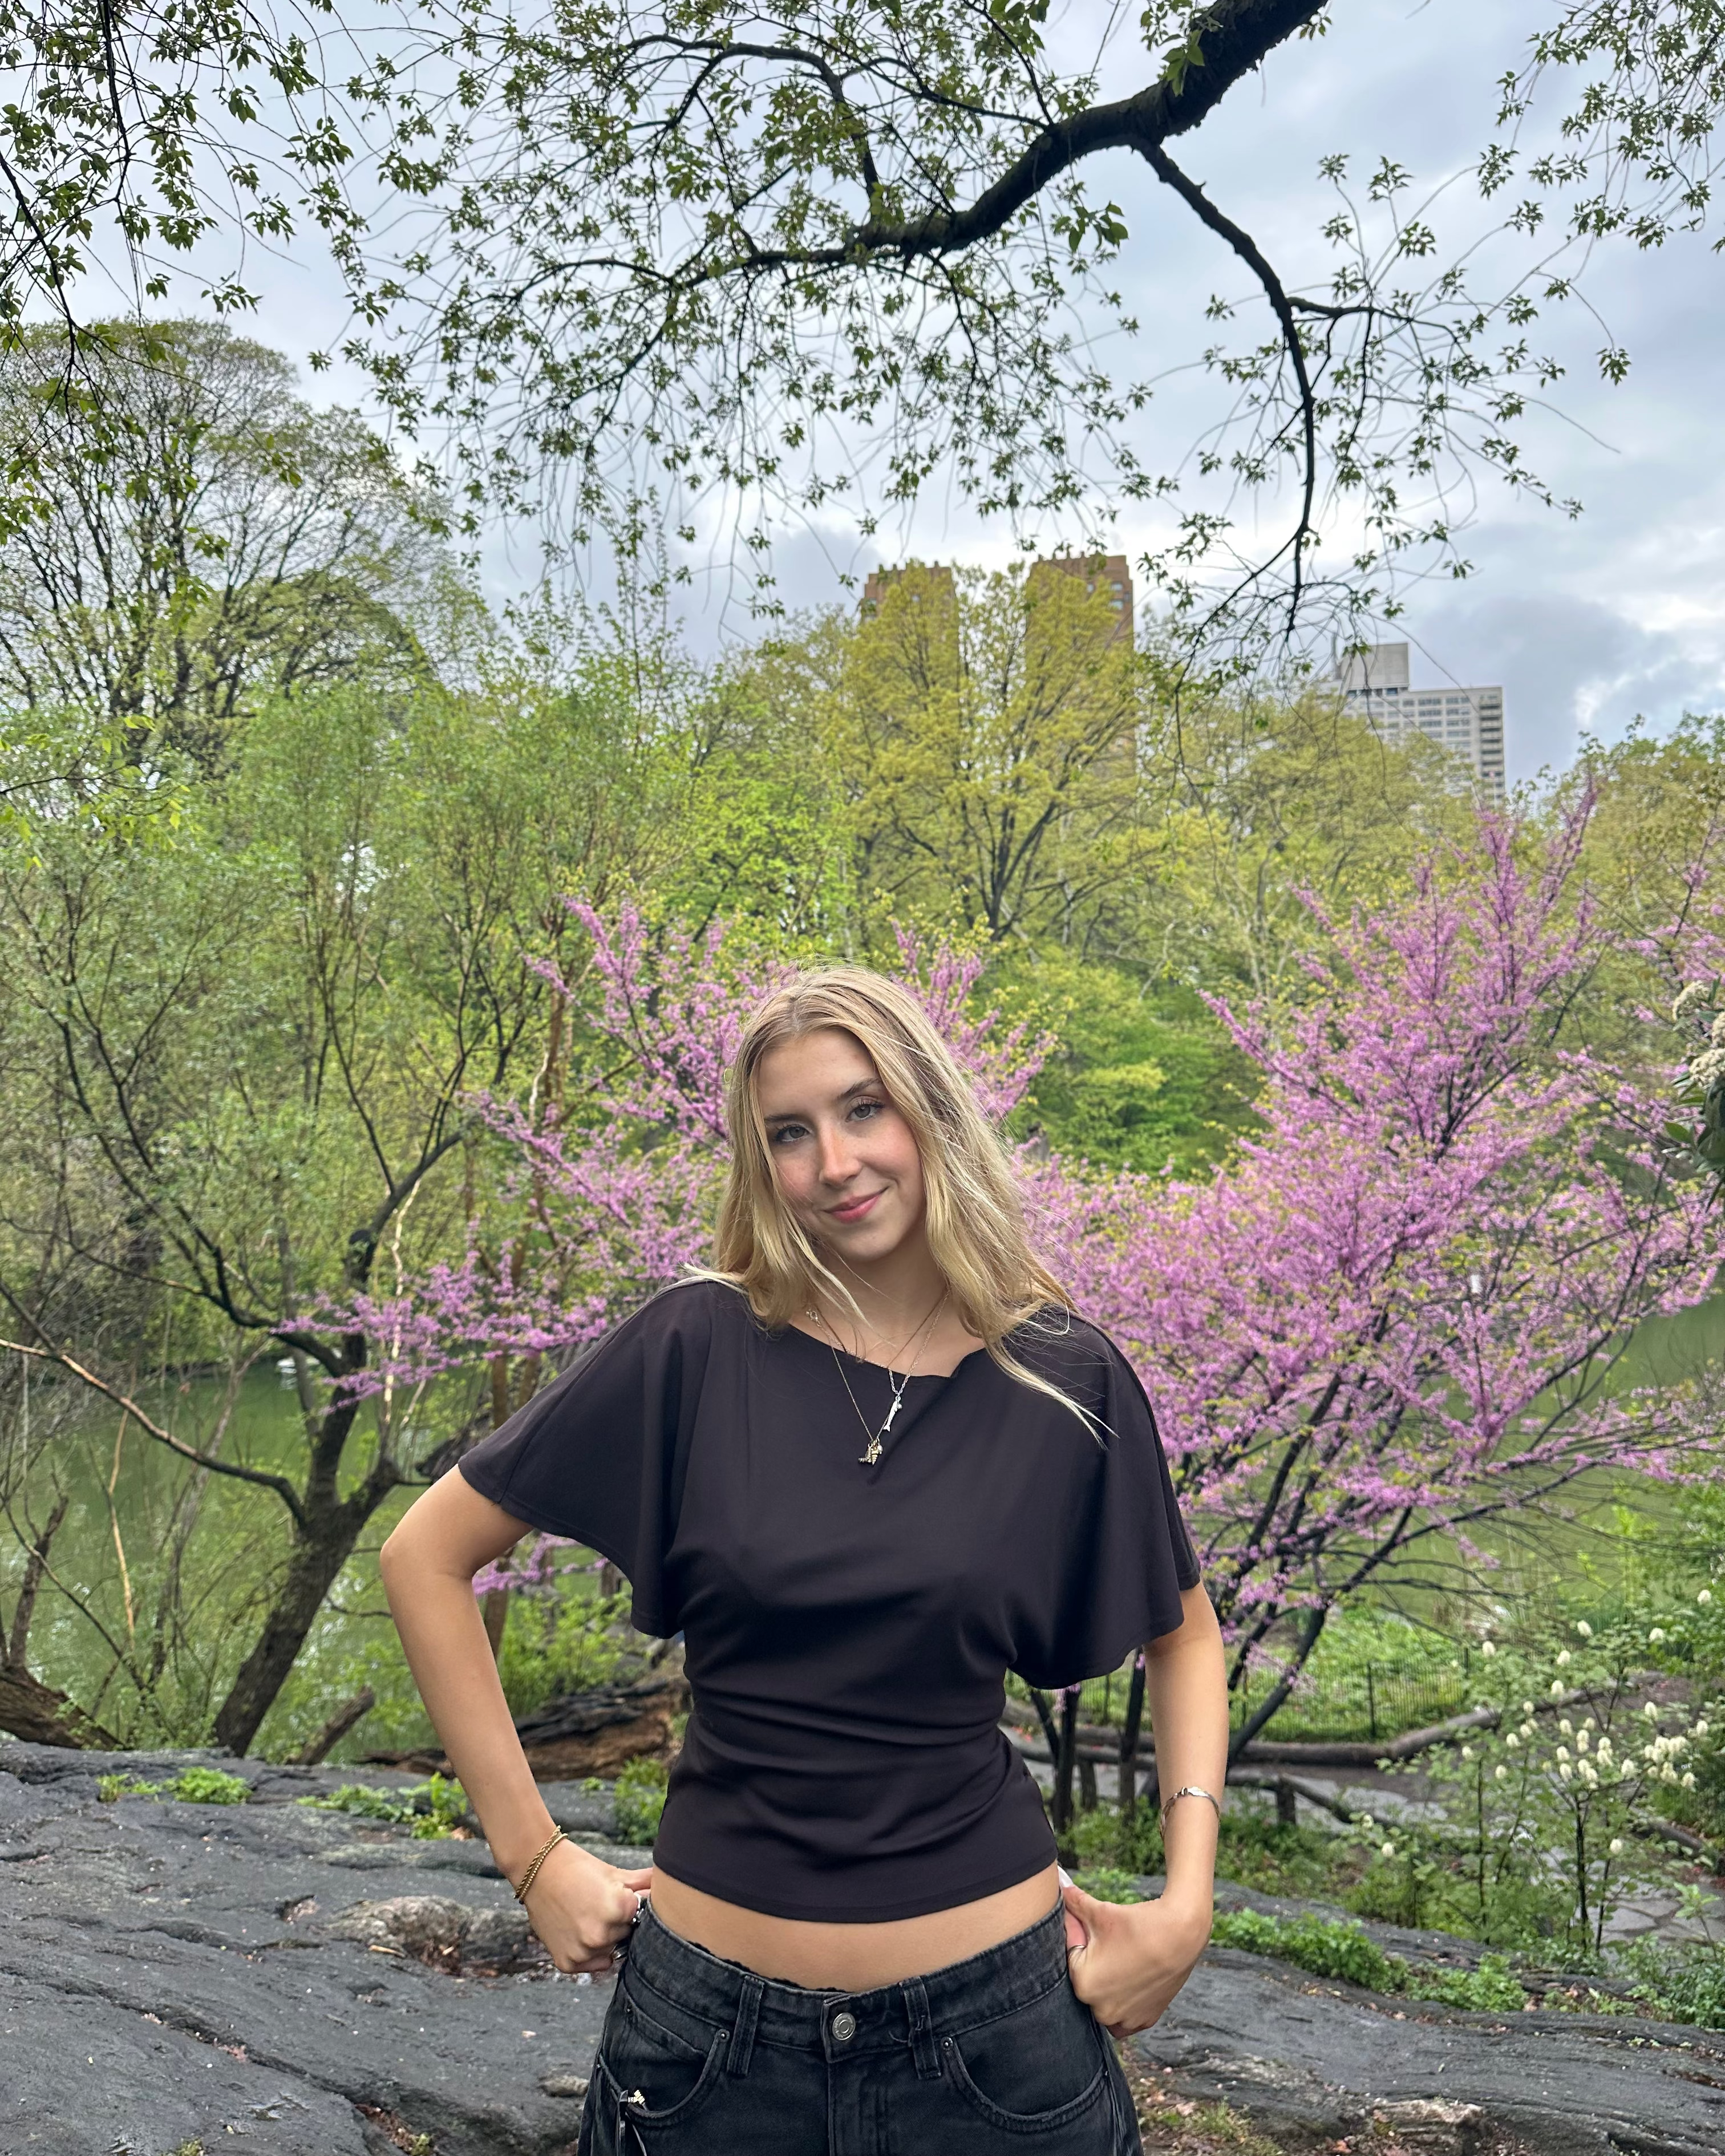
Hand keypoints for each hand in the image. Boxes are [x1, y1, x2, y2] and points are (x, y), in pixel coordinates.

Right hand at [519, 1839, 652, 1974]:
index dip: (630, 1905)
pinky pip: (592, 1964)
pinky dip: (588, 1952)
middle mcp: (601, 1935)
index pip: (639, 1916)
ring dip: (604, 1938)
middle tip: (598, 1904)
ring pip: (609, 1949)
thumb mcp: (615, 1873)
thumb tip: (669, 1887)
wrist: (538, 1870)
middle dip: (617, 1922)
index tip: (617, 1895)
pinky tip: (578, 1930)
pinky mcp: (567, 1963)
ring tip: (586, 1915)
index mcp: (618, 1909)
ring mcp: (583, 1951)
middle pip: (624, 1934)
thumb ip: (644, 1883)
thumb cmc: (578, 1868)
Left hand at [1062, 1884, 1209, 2038]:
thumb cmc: (1137, 1923)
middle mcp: (1101, 2010)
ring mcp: (1125, 2019)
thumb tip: (1057, 1886)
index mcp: (1083, 1985)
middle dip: (1094, 1965)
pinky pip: (1124, 2018)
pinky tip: (1131, 1982)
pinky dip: (1124, 2004)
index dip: (1083, 1942)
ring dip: (1106, 1990)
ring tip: (1122, 1963)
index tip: (1098, 1932)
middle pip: (1087, 1984)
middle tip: (1113, 1946)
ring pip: (1103, 2005)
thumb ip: (1072, 1902)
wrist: (1181, 1933)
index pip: (1071, 1960)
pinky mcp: (1145, 2020)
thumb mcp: (1098, 1911)